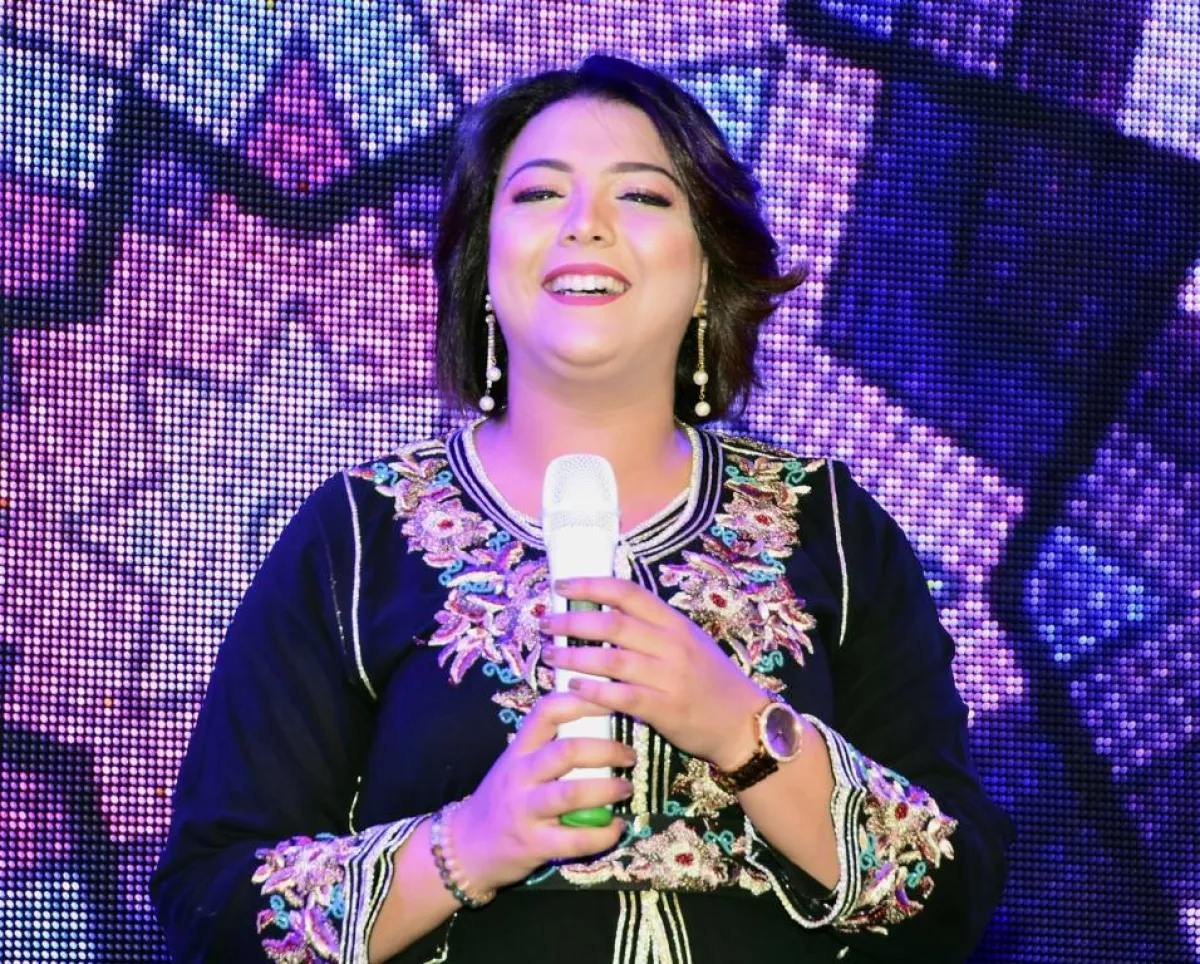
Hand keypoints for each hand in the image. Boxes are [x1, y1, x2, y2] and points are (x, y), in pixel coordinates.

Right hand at [452, 691, 635, 893]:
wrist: (465, 848)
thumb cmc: (501, 800)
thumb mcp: (516, 764)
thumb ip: (547, 746)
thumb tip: (597, 721)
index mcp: (519, 749)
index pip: (548, 711)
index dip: (582, 702)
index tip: (612, 700)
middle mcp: (520, 775)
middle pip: (566, 751)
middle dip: (606, 750)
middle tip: (630, 755)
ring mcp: (525, 810)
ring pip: (571, 793)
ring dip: (607, 789)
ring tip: (627, 787)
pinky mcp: (533, 845)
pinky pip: (574, 839)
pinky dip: (603, 834)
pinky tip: (617, 827)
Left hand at [540, 577, 766, 770]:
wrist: (742, 721)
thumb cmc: (709, 680)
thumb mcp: (688, 641)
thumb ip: (652, 628)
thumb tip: (604, 610)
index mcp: (674, 622)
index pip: (628, 592)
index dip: (591, 584)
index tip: (561, 584)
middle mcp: (672, 644)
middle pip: (613, 623)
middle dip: (573, 621)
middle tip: (546, 623)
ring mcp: (670, 676)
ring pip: (612, 659)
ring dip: (575, 655)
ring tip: (550, 655)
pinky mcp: (666, 709)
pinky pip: (622, 696)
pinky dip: (594, 691)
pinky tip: (573, 687)